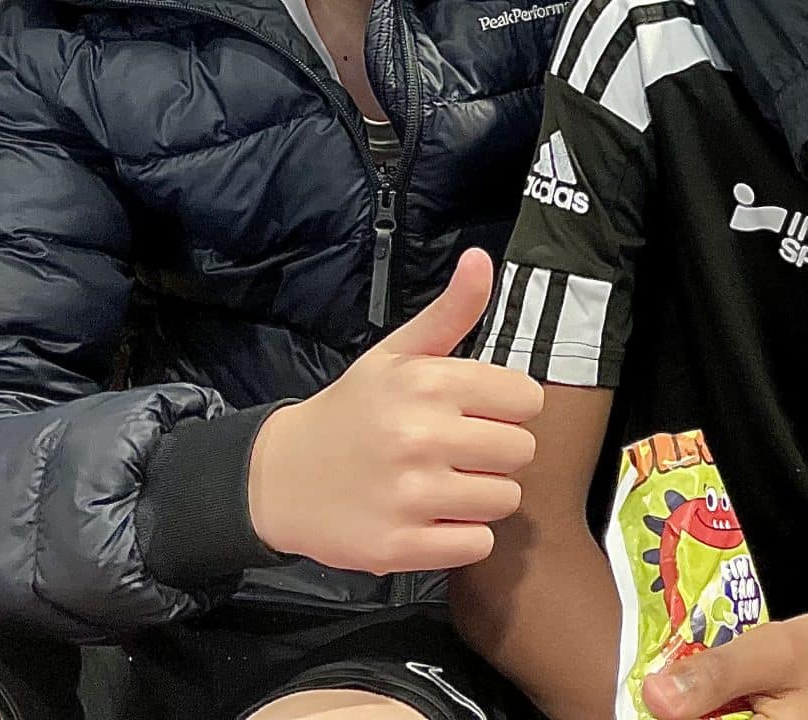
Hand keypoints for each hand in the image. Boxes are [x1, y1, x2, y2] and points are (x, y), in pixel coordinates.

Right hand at [246, 249, 541, 572]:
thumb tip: (481, 258)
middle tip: (455, 451)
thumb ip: (450, 311)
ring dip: (480, 496)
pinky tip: (430, 519)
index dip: (506, 407)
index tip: (474, 412)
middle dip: (495, 453)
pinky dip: (461, 537)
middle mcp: (422, 437)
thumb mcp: (397, 353)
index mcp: (428, 383)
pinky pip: (478, 544)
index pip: (526, 398)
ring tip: (441, 484)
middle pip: (521, 451)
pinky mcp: (400, 548)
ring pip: (504, 499)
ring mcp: (411, 496)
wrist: (280, 476)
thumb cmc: (352, 410)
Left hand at [643, 610, 807, 719]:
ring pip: (707, 717)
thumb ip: (716, 673)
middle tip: (681, 660)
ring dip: (696, 696)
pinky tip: (721, 676)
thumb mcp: (782, 650)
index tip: (655, 672)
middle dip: (680, 696)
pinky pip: (727, 716)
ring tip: (695, 664)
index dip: (664, 702)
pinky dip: (715, 700)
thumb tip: (650, 694)